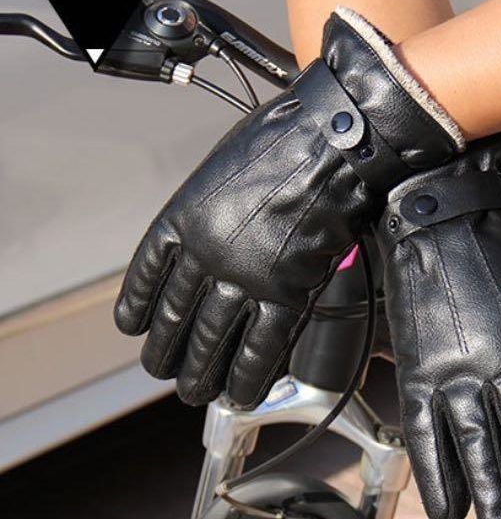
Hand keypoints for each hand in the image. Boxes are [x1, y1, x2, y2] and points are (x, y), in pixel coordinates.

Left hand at [113, 8, 462, 408]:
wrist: (333, 142)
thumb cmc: (285, 138)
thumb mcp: (225, 163)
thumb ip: (212, 203)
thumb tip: (216, 225)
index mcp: (185, 218)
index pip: (150, 276)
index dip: (140, 308)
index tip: (136, 327)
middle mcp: (207, 254)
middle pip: (177, 318)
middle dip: (167, 353)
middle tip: (164, 371)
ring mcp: (247, 277)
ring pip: (214, 340)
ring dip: (202, 373)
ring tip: (196, 393)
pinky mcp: (288, 294)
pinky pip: (263, 347)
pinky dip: (249, 375)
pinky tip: (241, 393)